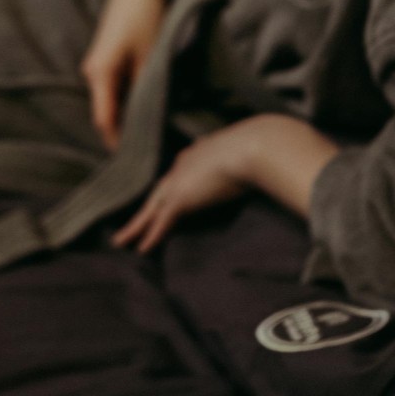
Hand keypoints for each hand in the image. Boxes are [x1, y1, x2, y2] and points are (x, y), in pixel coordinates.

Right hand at [80, 0, 167, 148]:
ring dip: (128, 113)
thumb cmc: (148, 15)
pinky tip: (147, 102)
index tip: (139, 162)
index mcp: (101, 74)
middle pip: (107, 112)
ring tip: (153, 128)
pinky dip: (127, 97)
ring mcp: (98, 63)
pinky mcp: (106, 55)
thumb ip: (147, 91)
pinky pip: (114, 86)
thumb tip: (150, 121)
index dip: (120, 143)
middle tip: (152, 148)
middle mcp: (93, 71)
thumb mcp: (152, 57)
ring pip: (112, 99)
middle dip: (126, 131)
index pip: (105, 121)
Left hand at [111, 114, 339, 254]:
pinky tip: (140, 250)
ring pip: (151, 209)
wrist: (259, 145)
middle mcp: (186, 163)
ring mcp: (180, 181)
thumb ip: (257, 163)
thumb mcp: (256, 153)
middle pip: (158, 191)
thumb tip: (272, 169)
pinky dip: (149, 237)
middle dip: (144, 208)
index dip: (171, 186)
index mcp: (202, 151)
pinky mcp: (181, 199)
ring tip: (122, 240)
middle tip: (129, 223)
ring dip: (137, 226)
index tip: (163, 196)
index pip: (180, 172)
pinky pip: (159, 223)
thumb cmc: (265, 146)